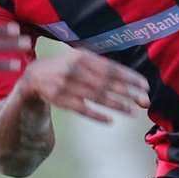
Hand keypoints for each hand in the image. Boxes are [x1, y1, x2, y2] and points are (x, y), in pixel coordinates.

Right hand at [12, 49, 149, 123]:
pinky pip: (81, 109)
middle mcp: (75, 70)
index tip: (144, 85)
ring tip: (132, 111)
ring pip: (96, 97)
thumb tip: (126, 76)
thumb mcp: (78, 57)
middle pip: (106, 83)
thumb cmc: (64, 66)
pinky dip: (96, 115)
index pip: (111, 68)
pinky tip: (110, 120)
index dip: (129, 77)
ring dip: (116, 105)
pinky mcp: (60, 100)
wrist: (34, 76)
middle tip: (145, 100)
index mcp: (82, 57)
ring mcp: (66, 85)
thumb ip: (99, 64)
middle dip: (128, 92)